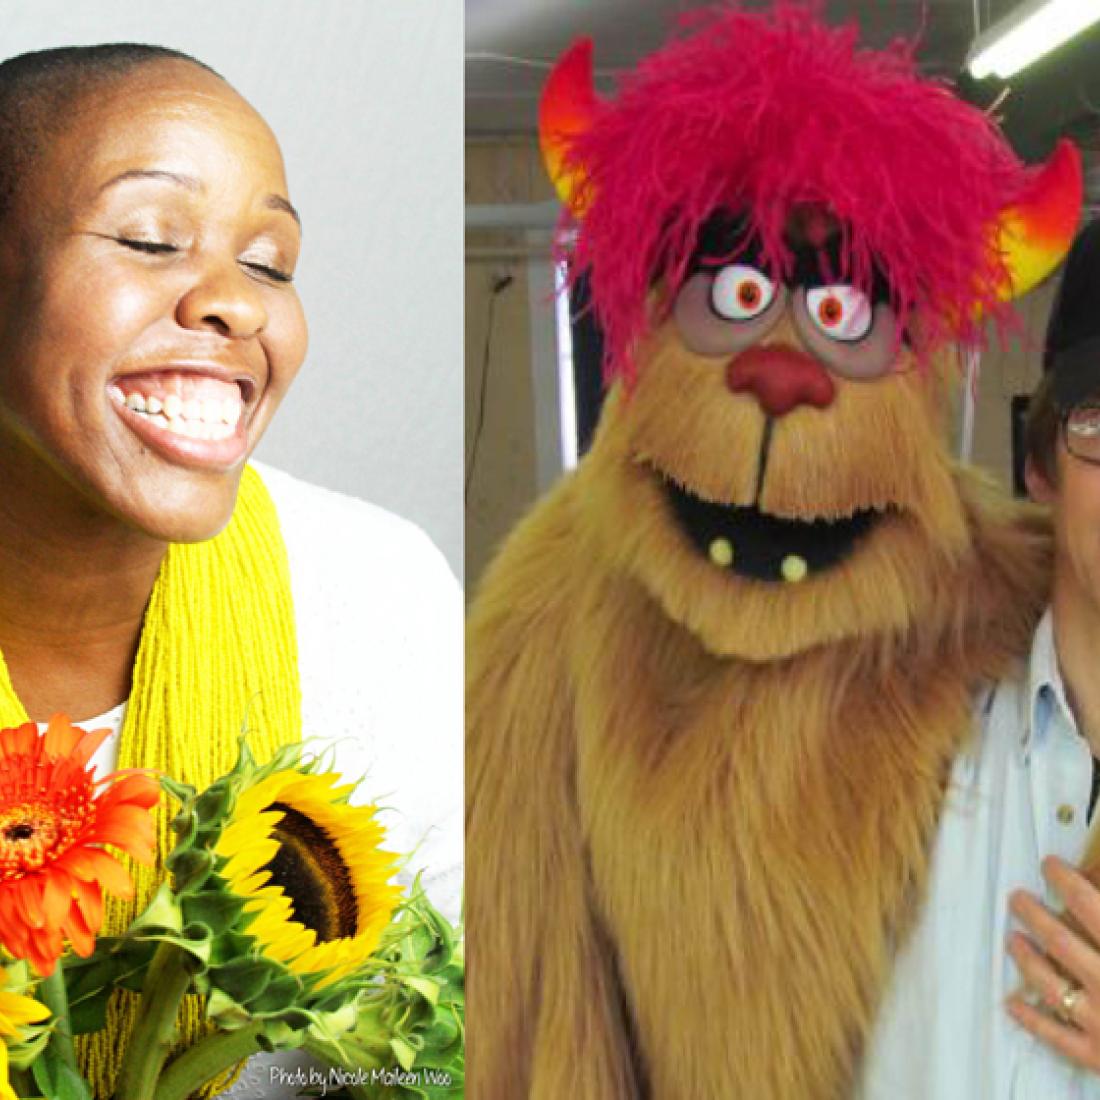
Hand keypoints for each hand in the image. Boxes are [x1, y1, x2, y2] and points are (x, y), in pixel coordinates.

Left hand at [1007, 856, 1099, 1072]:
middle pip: (1061, 941)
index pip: (1088, 905)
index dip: (1066, 881)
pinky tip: (1012, 1003)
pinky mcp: (1098, 1056)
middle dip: (1035, 915)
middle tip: (1017, 898)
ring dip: (1027, 959)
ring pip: (1050, 984)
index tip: (1050, 865)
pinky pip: (1057, 1036)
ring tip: (1013, 939)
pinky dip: (1032, 1020)